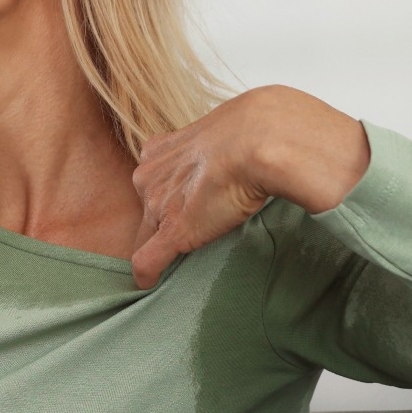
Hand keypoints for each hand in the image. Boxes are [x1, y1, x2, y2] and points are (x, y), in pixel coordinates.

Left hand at [128, 85, 369, 289]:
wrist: (265, 139)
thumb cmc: (259, 129)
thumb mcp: (230, 129)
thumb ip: (221, 146)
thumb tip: (241, 156)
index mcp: (161, 150)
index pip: (153, 183)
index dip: (166, 198)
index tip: (181, 206)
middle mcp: (151, 176)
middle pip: (146, 209)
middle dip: (160, 220)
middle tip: (189, 228)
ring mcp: (160, 206)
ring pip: (146, 235)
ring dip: (158, 246)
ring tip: (176, 258)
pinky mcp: (174, 232)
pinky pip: (147, 261)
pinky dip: (148, 275)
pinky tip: (150, 284)